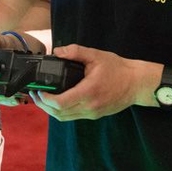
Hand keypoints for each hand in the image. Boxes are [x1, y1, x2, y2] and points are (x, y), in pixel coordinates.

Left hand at [29, 44, 147, 121]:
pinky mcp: (94, 115)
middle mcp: (89, 107)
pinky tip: (56, 101)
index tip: (38, 91)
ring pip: (64, 118)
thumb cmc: (118, 69)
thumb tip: (57, 52)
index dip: (45, 99)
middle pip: (59, 113)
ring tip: (42, 98)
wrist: (137, 84)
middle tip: (35, 94)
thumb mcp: (96, 55)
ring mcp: (92, 114)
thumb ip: (75, 52)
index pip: (60, 103)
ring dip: (50, 110)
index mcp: (88, 92)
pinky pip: (73, 117)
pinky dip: (61, 111)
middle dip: (43, 105)